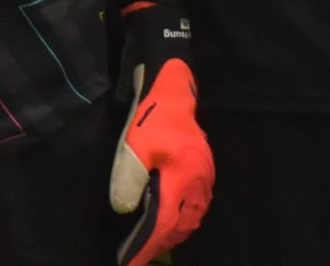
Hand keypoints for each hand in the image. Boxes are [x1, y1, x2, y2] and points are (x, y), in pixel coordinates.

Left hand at [109, 2, 213, 264]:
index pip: (164, 223)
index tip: (132, 261)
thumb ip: (129, 180)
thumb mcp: (133, 146)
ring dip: (172, 231)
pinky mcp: (202, 166)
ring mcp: (204, 175)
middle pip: (181, 224)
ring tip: (153, 244)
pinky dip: (181, 216)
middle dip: (161, 242)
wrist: (172, 82)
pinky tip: (170, 218)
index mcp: (184, 178)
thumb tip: (124, 211)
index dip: (148, 245)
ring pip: (190, 215)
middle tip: (139, 255)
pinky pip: (194, 202)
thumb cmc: (151, 115)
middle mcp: (199, 181)